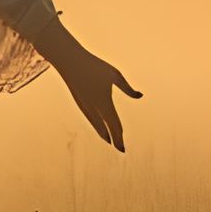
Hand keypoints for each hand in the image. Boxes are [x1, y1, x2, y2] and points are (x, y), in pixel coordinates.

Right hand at [34, 18, 140, 152]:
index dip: (119, 138)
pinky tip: (96, 124)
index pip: (114, 125)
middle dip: (113, 139)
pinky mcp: (79, 101)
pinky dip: (95, 124)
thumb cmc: (94, 66)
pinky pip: (89, 117)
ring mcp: (84, 106)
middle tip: (120, 149)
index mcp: (104, 103)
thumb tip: (140, 96)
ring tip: (108, 140)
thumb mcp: (115, 75)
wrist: (69, 61)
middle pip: (105, 128)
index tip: (123, 149)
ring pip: (96, 124)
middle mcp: (94, 108)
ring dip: (103, 133)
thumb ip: (128, 89)